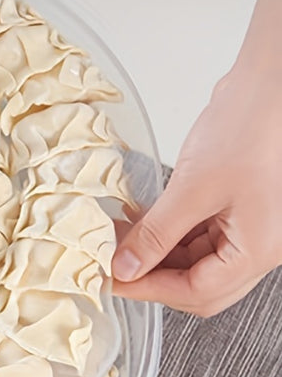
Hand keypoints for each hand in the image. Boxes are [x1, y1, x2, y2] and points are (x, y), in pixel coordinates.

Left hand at [112, 0, 281, 315]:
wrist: (269, 84)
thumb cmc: (249, 127)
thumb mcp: (192, 187)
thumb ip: (157, 234)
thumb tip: (125, 266)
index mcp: (259, 250)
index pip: (197, 292)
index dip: (148, 289)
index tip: (110, 280)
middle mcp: (260, 246)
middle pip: (200, 284)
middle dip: (152, 276)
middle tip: (111, 265)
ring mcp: (251, 227)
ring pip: (197, 260)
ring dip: (156, 253)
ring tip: (117, 239)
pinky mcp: (238, 206)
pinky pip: (199, 233)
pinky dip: (168, 232)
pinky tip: (138, 222)